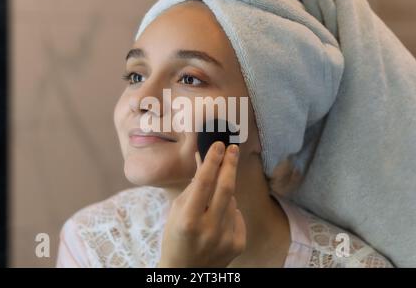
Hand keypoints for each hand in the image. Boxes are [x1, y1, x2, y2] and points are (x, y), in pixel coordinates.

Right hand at [158, 141, 246, 267]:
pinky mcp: (238, 244)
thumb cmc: (176, 236)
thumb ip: (193, 188)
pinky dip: (230, 212)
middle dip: (230, 165)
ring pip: (232, 201)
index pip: (203, 184)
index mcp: (189, 220)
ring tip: (211, 206)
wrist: (185, 271)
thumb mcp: (177, 211)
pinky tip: (218, 222)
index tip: (219, 145)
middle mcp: (209, 230)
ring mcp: (226, 239)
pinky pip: (237, 216)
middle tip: (233, 149)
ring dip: (224, 195)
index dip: (212, 161)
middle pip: (226, 189)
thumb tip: (206, 161)